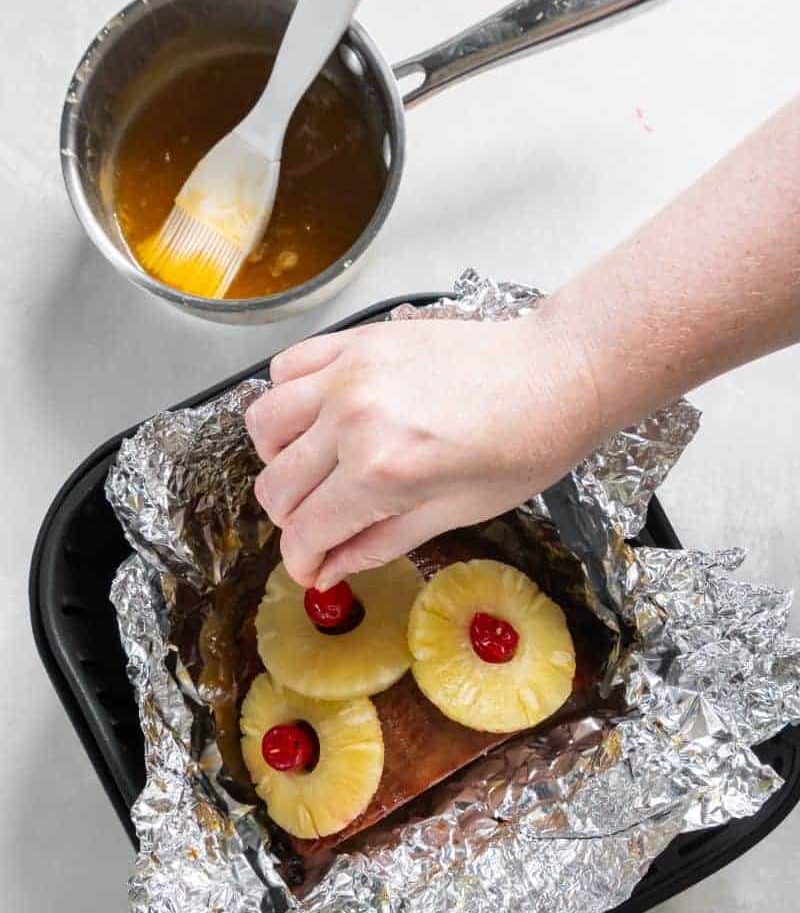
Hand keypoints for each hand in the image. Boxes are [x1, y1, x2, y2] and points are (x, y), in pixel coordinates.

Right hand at [245, 306, 601, 588]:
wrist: (556, 375)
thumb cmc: (524, 447)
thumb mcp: (454, 514)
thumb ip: (378, 542)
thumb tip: (327, 571)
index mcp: (382, 471)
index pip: (306, 530)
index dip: (302, 562)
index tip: (310, 569)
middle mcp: (352, 419)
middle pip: (277, 486)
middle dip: (292, 522)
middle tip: (322, 528)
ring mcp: (349, 374)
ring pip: (264, 425)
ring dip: (279, 461)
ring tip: (315, 471)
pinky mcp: (356, 341)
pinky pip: (286, 370)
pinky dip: (288, 400)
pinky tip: (319, 419)